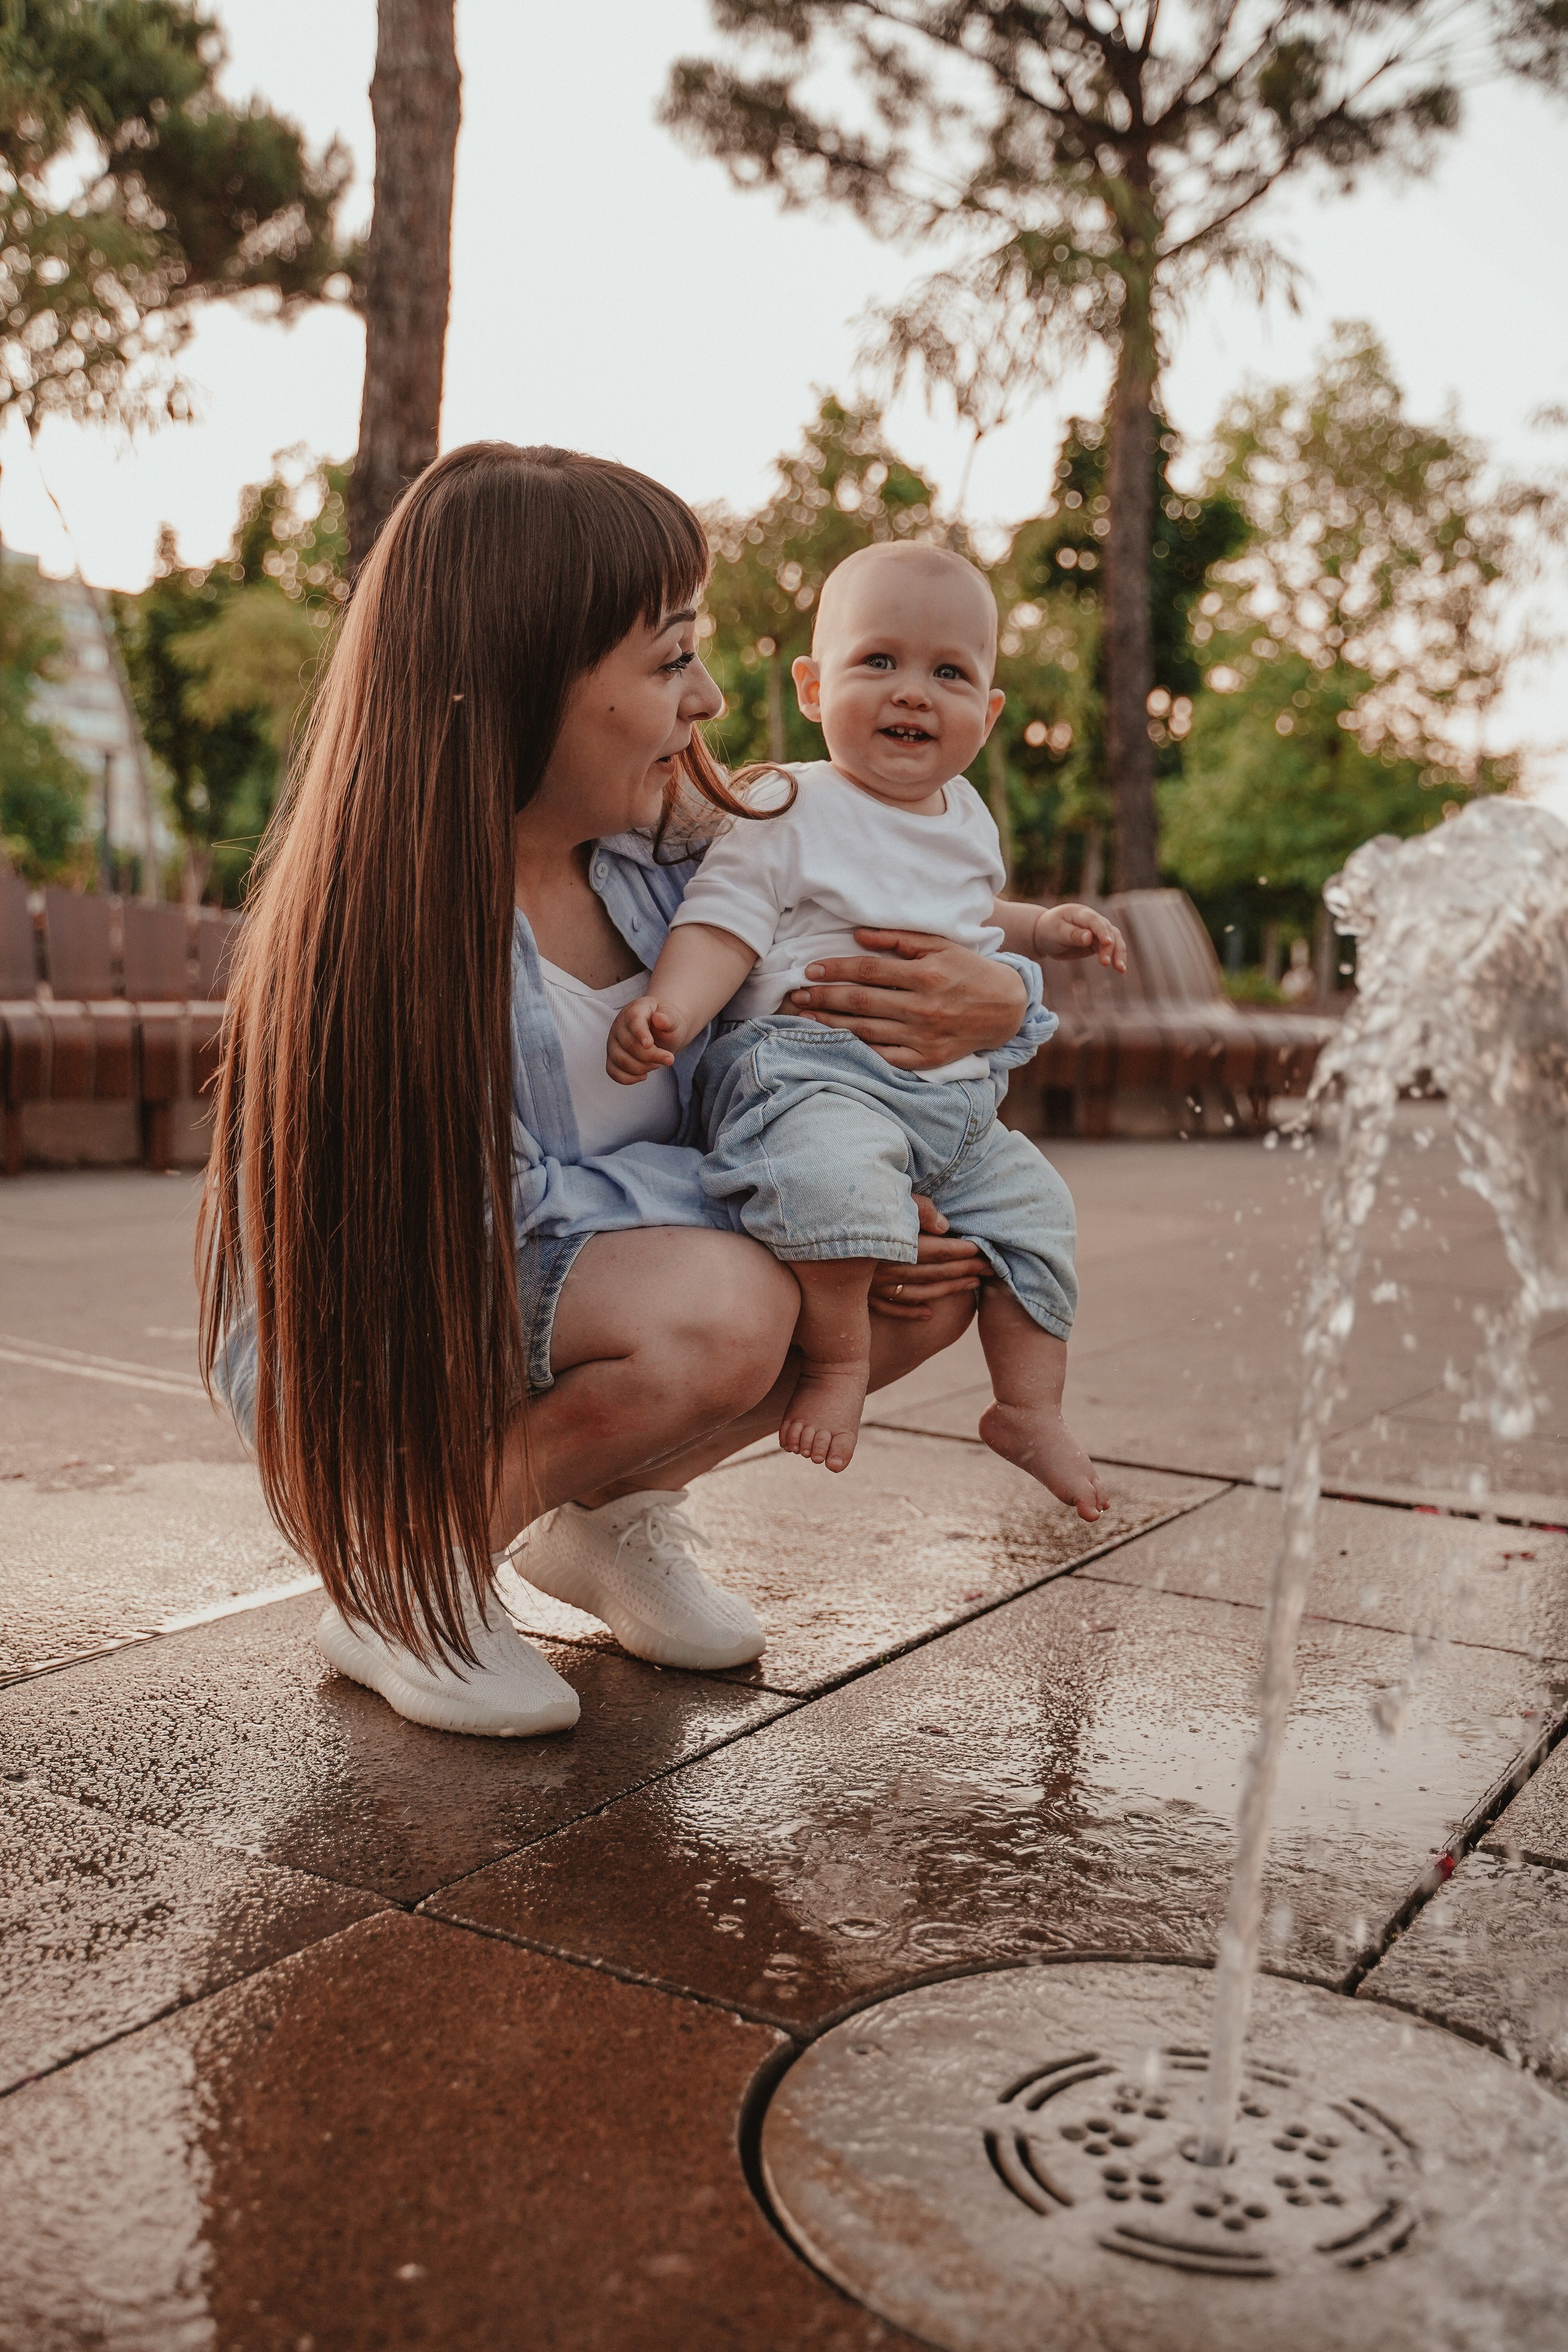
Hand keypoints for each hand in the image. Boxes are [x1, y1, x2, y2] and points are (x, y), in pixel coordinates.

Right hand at [606, 997, 678, 1084]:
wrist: (662, 1030)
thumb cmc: (667, 1023)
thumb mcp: (674, 1018)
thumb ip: (669, 1019)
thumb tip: (660, 1019)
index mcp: (635, 1010)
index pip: (633, 1020)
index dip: (640, 1033)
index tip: (650, 1045)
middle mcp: (620, 1025)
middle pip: (628, 1045)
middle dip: (650, 1056)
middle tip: (668, 1058)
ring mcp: (613, 1041)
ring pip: (619, 1060)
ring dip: (641, 1068)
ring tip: (656, 1064)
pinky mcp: (612, 1056)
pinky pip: (612, 1071)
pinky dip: (628, 1078)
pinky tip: (644, 1075)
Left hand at [788, 927, 1026, 1069]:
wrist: (1006, 1009)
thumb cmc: (968, 971)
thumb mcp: (940, 945)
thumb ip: (899, 939)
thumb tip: (857, 935)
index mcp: (925, 975)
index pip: (869, 971)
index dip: (836, 969)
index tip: (810, 970)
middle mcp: (923, 1007)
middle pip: (862, 1002)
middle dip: (824, 998)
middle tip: (797, 995)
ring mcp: (923, 1036)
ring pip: (867, 1030)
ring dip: (832, 1025)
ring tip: (806, 1018)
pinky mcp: (926, 1059)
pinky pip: (885, 1056)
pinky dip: (859, 1049)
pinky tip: (837, 1043)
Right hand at [869, 1195, 993, 1320]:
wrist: (806, 1220)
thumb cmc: (859, 1205)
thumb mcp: (890, 1195)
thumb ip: (920, 1210)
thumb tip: (945, 1226)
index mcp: (895, 1243)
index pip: (939, 1251)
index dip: (964, 1252)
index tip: (984, 1251)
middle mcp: (886, 1269)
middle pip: (934, 1272)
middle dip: (965, 1269)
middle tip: (990, 1268)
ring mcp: (874, 1285)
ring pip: (918, 1292)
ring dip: (948, 1290)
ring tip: (973, 1283)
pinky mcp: (862, 1294)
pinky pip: (890, 1308)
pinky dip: (910, 1312)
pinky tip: (928, 1314)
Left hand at [1032, 903, 1126, 970]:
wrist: (1044, 935)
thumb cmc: (1048, 931)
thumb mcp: (1056, 933)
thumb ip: (1072, 935)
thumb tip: (1089, 937)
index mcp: (1081, 913)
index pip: (1095, 921)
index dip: (1102, 931)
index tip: (1107, 943)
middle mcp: (1093, 920)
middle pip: (1109, 931)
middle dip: (1110, 947)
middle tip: (1105, 963)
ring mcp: (1097, 931)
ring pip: (1115, 940)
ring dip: (1118, 954)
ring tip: (1121, 970)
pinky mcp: (1098, 942)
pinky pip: (1111, 949)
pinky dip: (1116, 958)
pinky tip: (1121, 970)